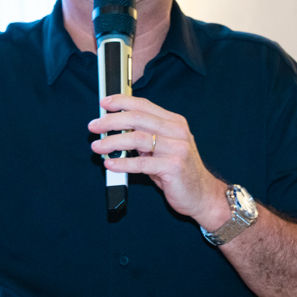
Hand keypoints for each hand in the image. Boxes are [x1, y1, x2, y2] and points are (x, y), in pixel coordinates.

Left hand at [88, 95, 224, 222]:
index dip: (122, 102)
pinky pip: (142, 163)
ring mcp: (178, 149)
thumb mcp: (163, 148)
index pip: (144, 105)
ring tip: (98, 147)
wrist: (202, 195)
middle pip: (138, 118)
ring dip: (113, 142)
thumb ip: (145, 136)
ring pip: (137, 139)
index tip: (104, 103)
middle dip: (111, 121)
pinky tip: (110, 164)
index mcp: (174, 123)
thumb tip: (115, 129)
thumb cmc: (178, 171)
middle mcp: (177, 132)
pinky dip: (123, 163)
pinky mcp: (174, 167)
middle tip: (94, 126)